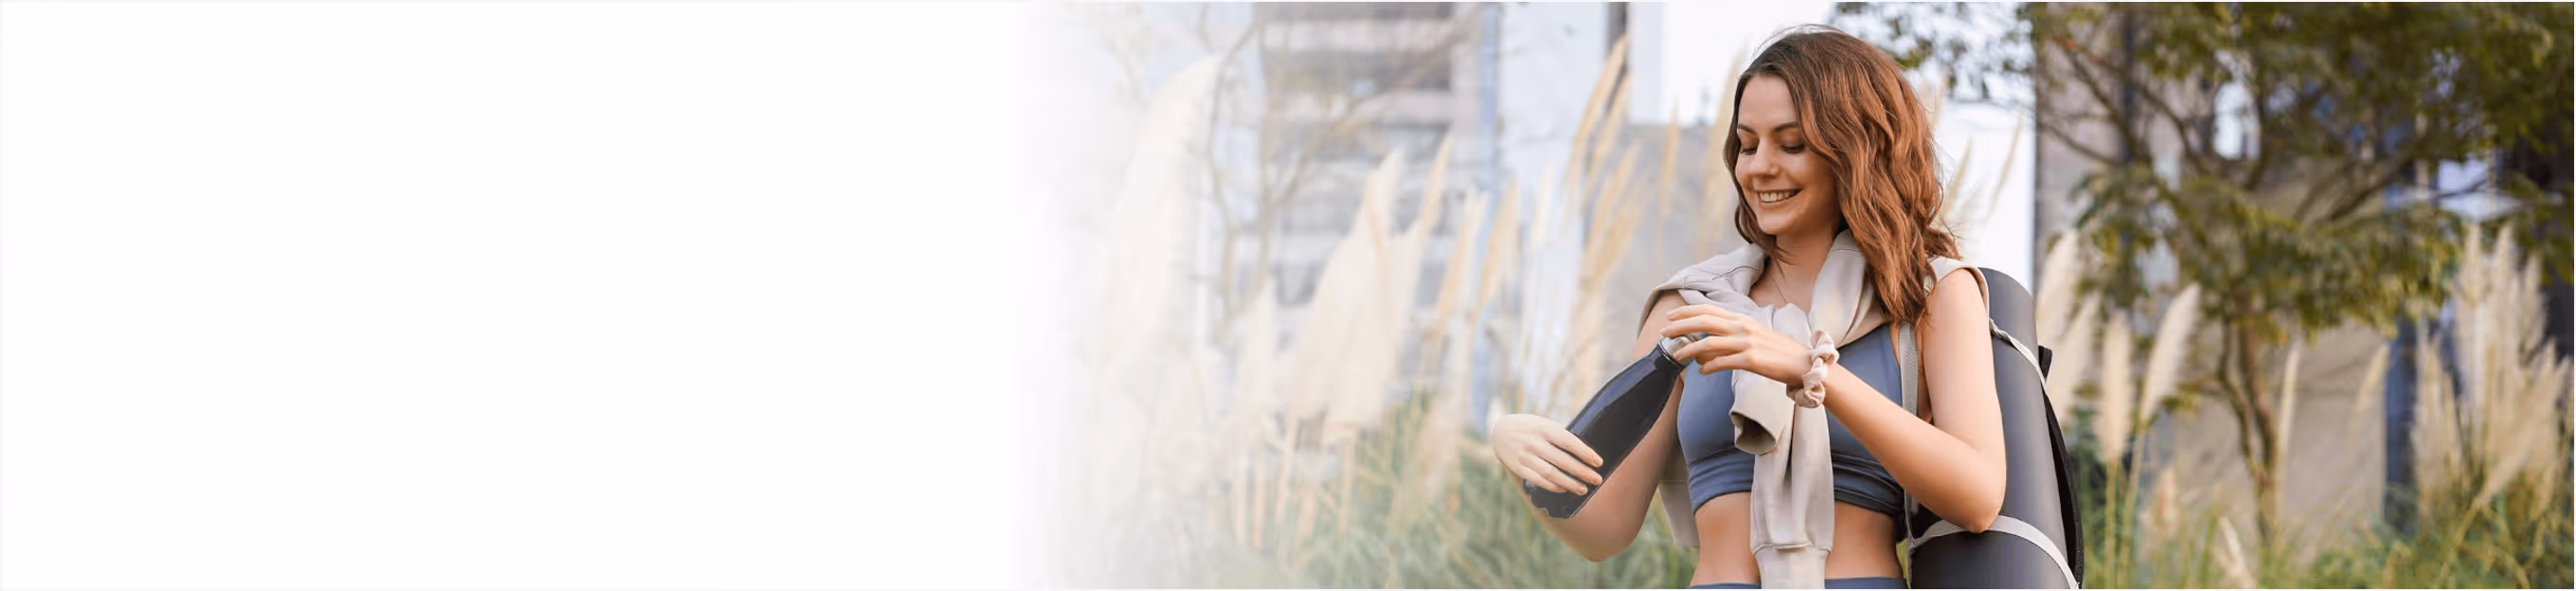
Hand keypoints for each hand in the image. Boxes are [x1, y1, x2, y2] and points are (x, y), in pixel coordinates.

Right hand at [1489, 413, 1603, 493]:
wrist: (1499, 431)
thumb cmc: (1529, 426)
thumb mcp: (1543, 422)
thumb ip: (1559, 434)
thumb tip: (1583, 451)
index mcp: (1544, 428)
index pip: (1569, 442)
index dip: (1585, 453)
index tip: (1598, 462)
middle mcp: (1534, 443)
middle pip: (1562, 461)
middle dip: (1582, 472)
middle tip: (1597, 480)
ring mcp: (1525, 456)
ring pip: (1551, 474)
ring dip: (1569, 483)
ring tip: (1583, 489)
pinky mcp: (1518, 468)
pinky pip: (1538, 480)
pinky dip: (1553, 486)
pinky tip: (1564, 488)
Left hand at [1659, 304, 1812, 385]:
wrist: (1803, 363)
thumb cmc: (1777, 351)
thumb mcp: (1753, 336)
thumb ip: (1730, 337)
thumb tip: (1706, 347)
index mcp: (1742, 319)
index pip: (1709, 310)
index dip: (1687, 312)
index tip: (1671, 317)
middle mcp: (1743, 327)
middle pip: (1704, 321)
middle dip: (1680, 326)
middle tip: (1664, 332)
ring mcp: (1747, 343)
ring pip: (1708, 343)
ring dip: (1689, 350)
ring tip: (1676, 355)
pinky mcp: (1751, 360)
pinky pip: (1722, 363)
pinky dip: (1708, 367)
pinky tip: (1701, 371)